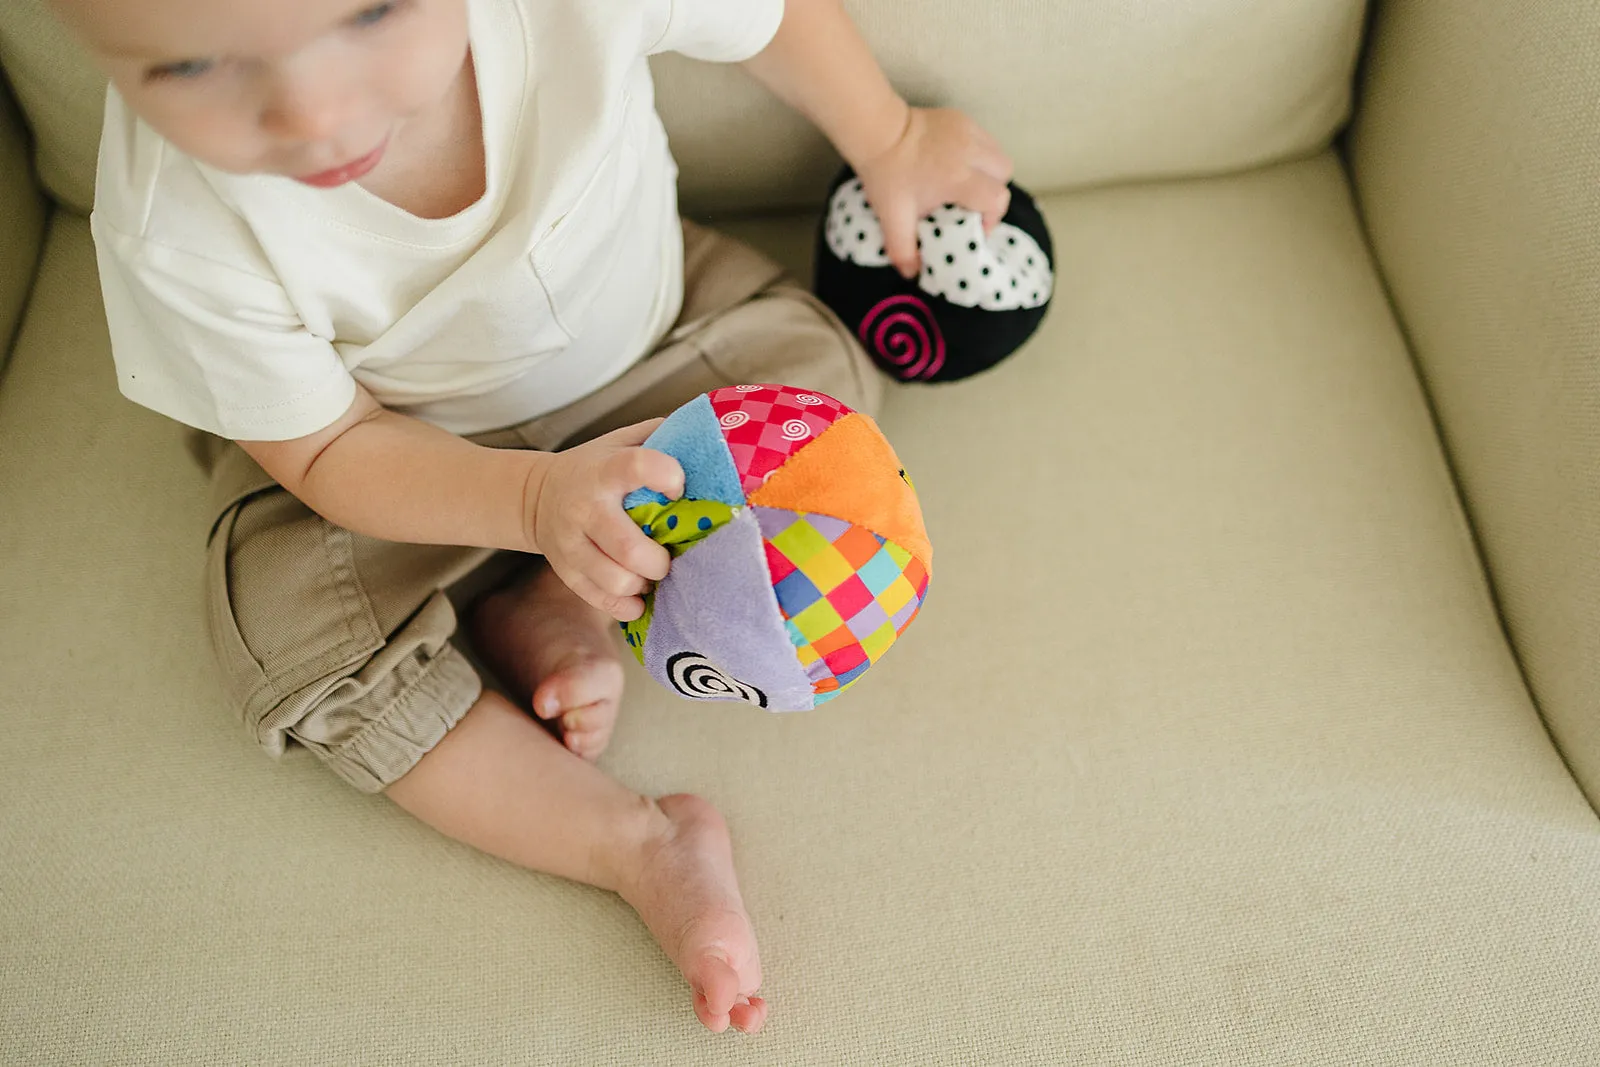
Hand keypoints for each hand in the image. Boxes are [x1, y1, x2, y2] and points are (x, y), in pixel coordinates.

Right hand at [527, 421, 684, 621]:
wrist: (536, 496)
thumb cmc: (594, 468)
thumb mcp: (620, 442)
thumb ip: (660, 436)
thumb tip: (709, 435)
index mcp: (604, 470)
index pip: (637, 467)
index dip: (668, 477)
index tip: (678, 489)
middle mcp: (584, 508)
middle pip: (629, 548)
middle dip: (661, 561)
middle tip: (668, 555)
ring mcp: (571, 545)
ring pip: (617, 581)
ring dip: (644, 584)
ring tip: (650, 574)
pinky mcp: (567, 573)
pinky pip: (602, 600)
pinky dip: (628, 606)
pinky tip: (638, 596)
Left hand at [854, 107, 1014, 278]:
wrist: (876, 130)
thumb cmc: (886, 175)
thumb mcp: (892, 218)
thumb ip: (903, 250)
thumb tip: (912, 274)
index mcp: (958, 177)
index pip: (997, 198)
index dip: (992, 216)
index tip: (974, 224)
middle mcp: (970, 151)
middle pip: (1004, 173)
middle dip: (993, 190)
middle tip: (971, 202)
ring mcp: (968, 130)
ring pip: (998, 153)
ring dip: (988, 171)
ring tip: (966, 182)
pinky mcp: (961, 118)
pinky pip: (984, 138)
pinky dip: (978, 153)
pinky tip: (956, 161)